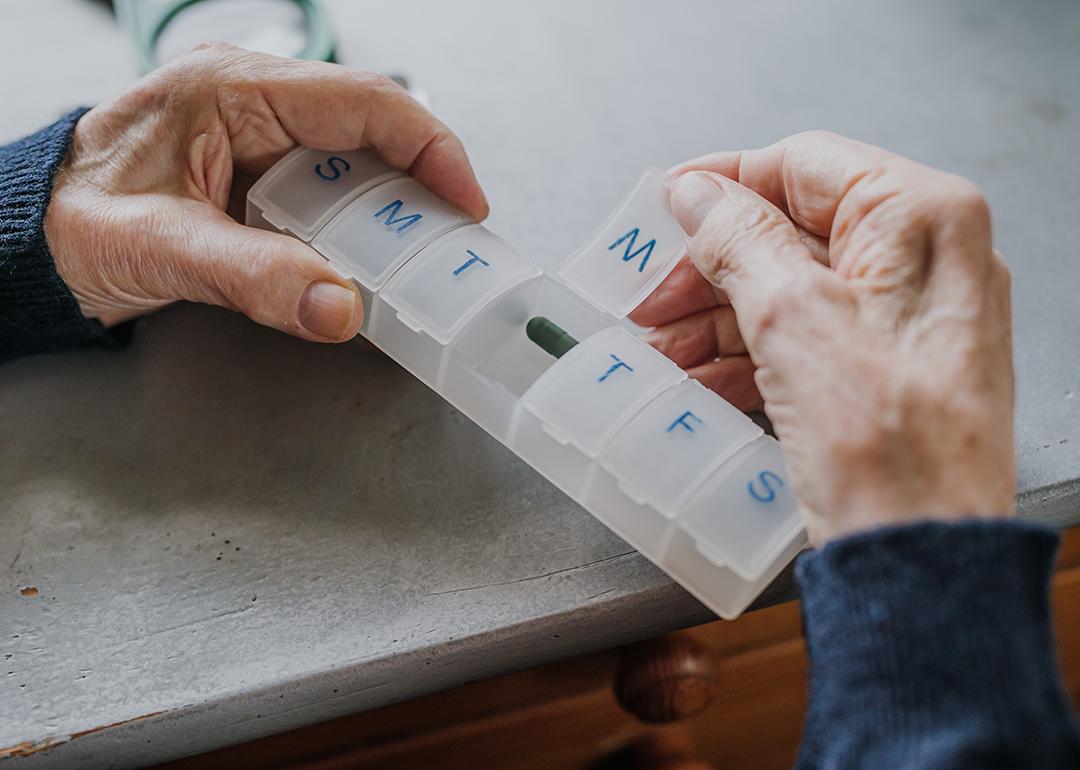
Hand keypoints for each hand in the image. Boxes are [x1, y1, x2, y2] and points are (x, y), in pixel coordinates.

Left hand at [45, 44, 486, 341]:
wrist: (37, 236)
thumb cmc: (78, 222)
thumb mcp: (165, 250)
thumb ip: (256, 279)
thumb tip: (341, 308)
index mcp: (234, 89)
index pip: (365, 102)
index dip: (430, 150)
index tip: (466, 205)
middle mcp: (255, 98)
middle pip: (373, 131)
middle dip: (419, 190)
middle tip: (447, 249)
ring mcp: (260, 131)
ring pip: (357, 162)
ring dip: (391, 213)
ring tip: (413, 262)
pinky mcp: (261, 168)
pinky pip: (331, 188)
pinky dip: (358, 226)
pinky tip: (365, 262)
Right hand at [631, 131, 1013, 544]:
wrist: (923, 558)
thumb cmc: (885, 446)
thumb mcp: (793, 318)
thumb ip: (738, 241)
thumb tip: (696, 192)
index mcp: (922, 219)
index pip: (804, 166)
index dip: (724, 182)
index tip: (664, 205)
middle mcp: (925, 258)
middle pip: (792, 230)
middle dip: (711, 267)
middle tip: (650, 298)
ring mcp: (907, 316)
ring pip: (792, 287)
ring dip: (719, 316)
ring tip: (662, 349)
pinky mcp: (886, 367)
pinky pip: (806, 336)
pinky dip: (748, 352)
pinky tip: (699, 376)